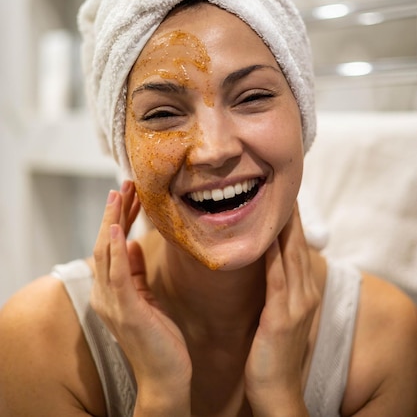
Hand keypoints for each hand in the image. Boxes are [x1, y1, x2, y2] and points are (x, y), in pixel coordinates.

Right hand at [91, 181, 191, 415]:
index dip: (117, 217)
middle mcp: (106, 294)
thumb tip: (133, 243)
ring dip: (113, 220)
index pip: (111, 246)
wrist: (165, 378)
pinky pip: (117, 275)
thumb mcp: (146, 297)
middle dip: (115, 211)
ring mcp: (114, 303)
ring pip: (108, 253)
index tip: (127, 192)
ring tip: (120, 193)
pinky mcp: (127, 310)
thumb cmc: (159, 338)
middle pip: (105, 243)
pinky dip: (116, 250)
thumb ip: (135, 272)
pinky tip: (117, 228)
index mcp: (111, 290)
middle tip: (125, 183)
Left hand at [244, 205, 318, 415]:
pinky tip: (266, 235)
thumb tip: (264, 262)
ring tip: (276, 198)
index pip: (298, 246)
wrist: (277, 392)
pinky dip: (272, 254)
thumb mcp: (280, 315)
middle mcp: (306, 293)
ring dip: (283, 225)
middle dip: (291, 213)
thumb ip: (277, 289)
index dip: (293, 219)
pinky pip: (277, 278)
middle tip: (283, 184)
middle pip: (297, 243)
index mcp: (305, 292)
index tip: (284, 193)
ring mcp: (296, 305)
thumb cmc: (272, 353)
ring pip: (290, 254)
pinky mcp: (281, 317)